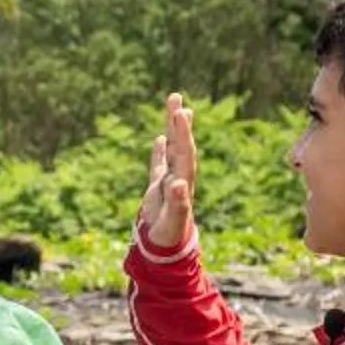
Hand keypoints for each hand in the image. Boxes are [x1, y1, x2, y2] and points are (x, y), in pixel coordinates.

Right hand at [138, 93, 195, 250]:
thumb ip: (178, 203)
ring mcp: (169, 180)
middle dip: (179, 122)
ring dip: (173, 129)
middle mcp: (179, 177)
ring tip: (174, 105)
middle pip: (181, 144)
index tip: (181, 113)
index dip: (183, 133)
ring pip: (172, 149)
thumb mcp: (173, 219)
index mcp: (183, 181)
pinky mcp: (160, 187)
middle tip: (176, 97)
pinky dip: (161, 150)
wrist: (165, 247)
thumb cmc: (170, 234)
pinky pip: (161, 164)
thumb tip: (178, 184)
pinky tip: (161, 136)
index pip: (185, 152)